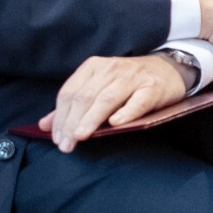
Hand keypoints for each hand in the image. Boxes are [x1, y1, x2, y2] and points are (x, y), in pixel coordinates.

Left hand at [42, 53, 189, 151]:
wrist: (168, 69)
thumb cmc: (129, 82)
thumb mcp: (99, 87)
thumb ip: (72, 106)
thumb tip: (45, 125)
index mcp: (94, 67)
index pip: (70, 92)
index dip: (60, 116)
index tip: (56, 138)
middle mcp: (111, 69)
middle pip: (85, 97)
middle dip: (72, 122)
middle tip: (66, 145)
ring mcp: (133, 77)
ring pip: (107, 99)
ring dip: (91, 119)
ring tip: (80, 136)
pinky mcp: (152, 88)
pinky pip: (137, 101)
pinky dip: (125, 112)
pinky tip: (115, 124)